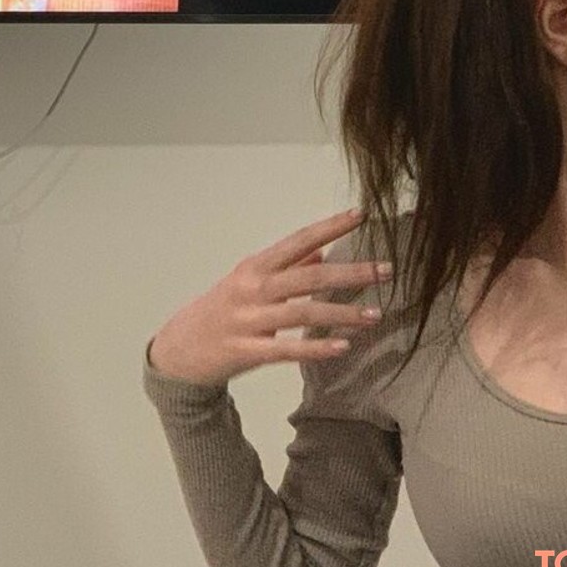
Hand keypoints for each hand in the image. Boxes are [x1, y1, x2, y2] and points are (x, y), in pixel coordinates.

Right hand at [147, 207, 392, 386]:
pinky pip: (286, 350)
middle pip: (309, 276)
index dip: (330, 226)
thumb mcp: (248, 282)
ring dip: (342, 313)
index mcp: (256, 266)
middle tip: (386, 269)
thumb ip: (285, 268)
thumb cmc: (220, 310)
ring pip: (303, 312)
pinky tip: (343, 347)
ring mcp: (248, 319)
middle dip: (350, 272)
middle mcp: (253, 288)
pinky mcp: (246, 351)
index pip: (299, 239)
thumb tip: (320, 252)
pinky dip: (316, 347)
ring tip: (375, 315)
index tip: (362, 214)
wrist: (179, 350)